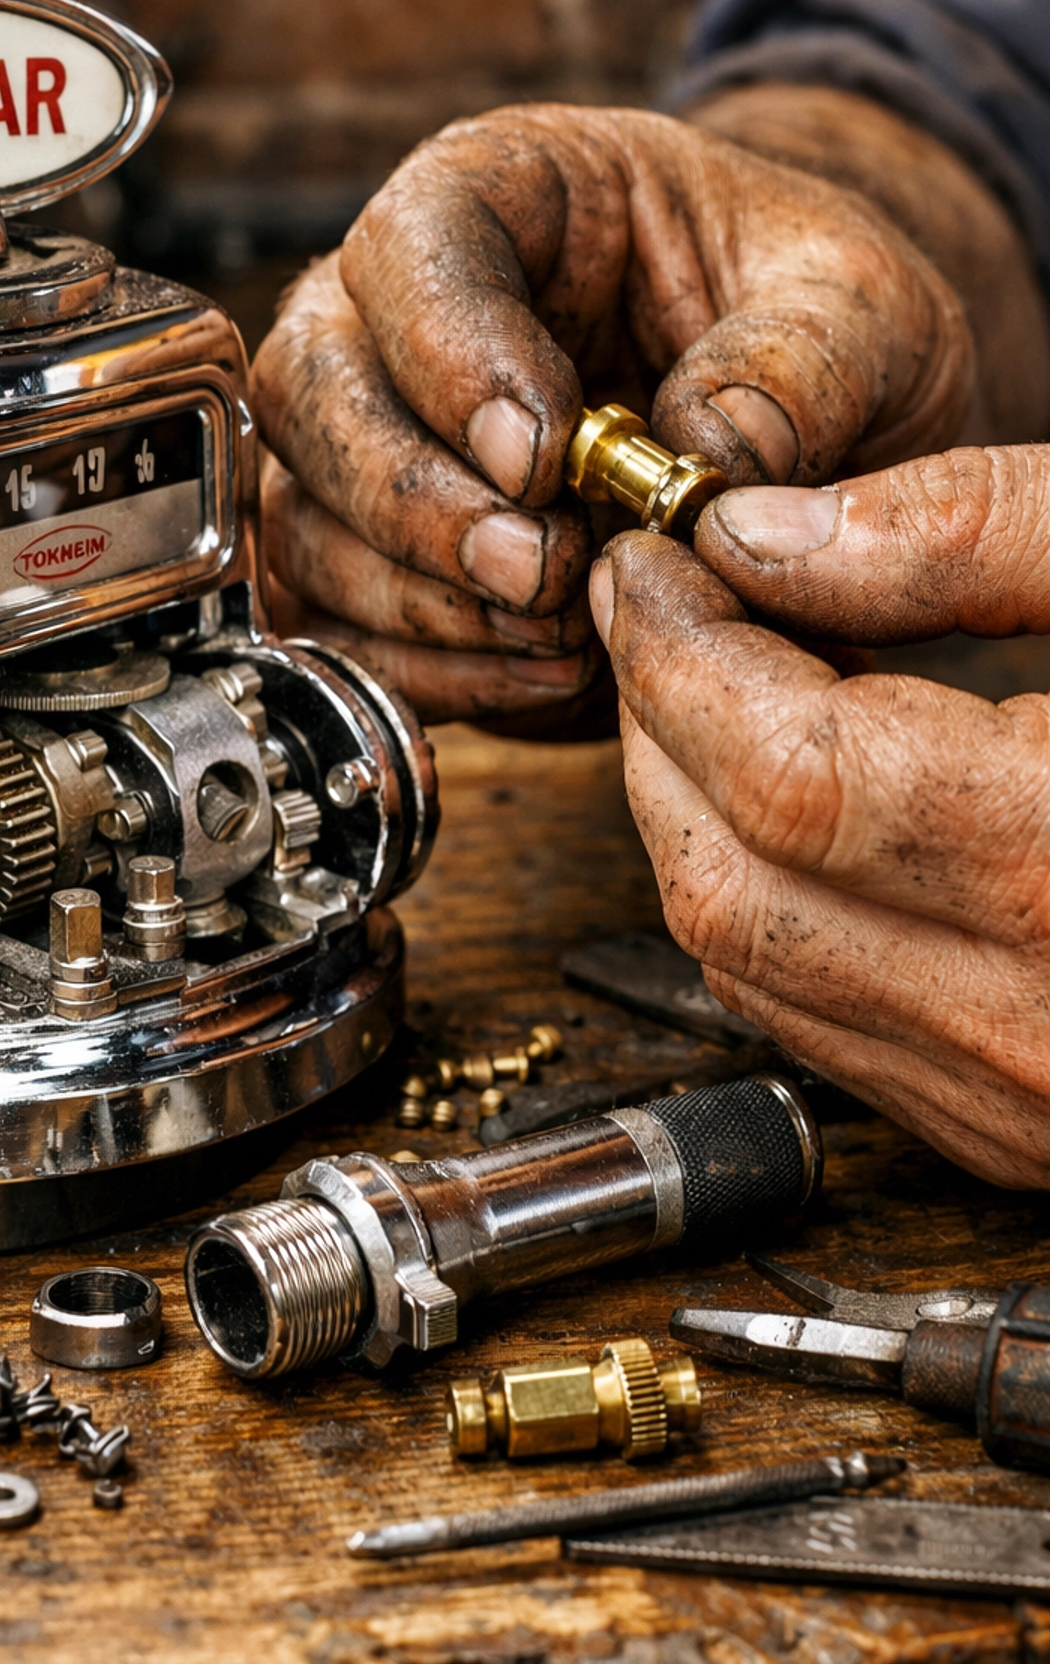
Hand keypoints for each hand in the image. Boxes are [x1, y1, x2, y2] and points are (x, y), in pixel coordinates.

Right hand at [254, 103, 972, 725]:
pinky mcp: (381, 564)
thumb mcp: (860, 307)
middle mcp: (395, 313)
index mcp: (501, 193)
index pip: (409, 248)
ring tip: (566, 634)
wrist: (819, 408)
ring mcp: (369, 442)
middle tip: (537, 571)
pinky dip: (433, 674)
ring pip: (304, 524)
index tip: (542, 456)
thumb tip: (699, 463)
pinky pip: (341, 629)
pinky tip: (547, 678)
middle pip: (311, 392)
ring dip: (422, 605)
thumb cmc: (812, 320)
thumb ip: (794, 368)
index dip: (450, 356)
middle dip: (411, 502)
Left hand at [593, 446, 1049, 1186]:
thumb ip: (977, 534)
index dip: (683, 650)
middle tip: (658, 605)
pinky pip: (812, 1017)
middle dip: (657, 723)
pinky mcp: (1015, 1129)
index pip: (785, 764)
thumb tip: (765, 534)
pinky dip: (761, 897)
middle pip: (728, 873)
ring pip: (744, 960)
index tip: (652, 560)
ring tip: (710, 681)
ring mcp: (1023, 1100)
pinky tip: (786, 798)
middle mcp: (1039, 1021)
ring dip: (688, 809)